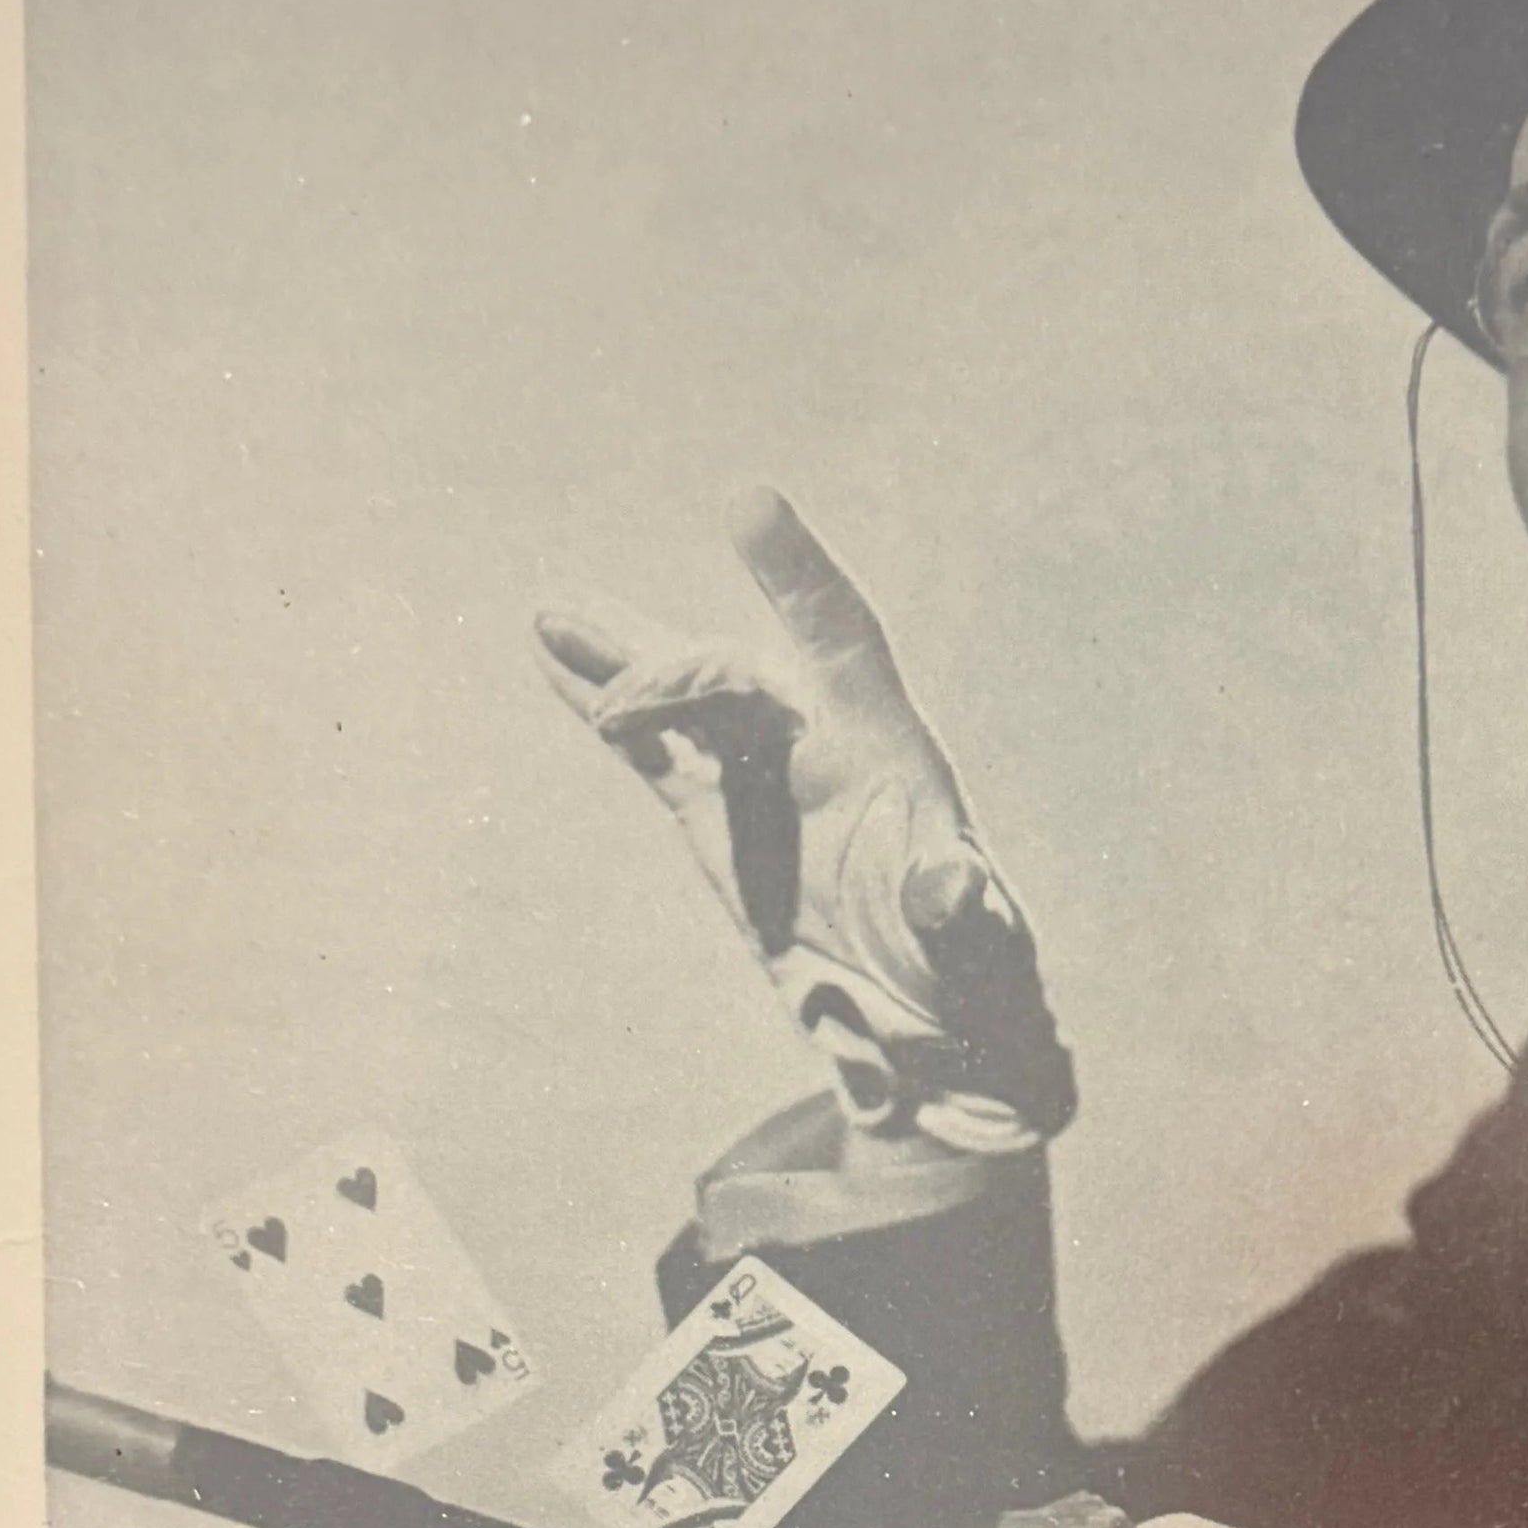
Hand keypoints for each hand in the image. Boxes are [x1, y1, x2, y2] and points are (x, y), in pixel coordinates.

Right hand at [536, 491, 1073, 1147]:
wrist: (933, 1025)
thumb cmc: (975, 977)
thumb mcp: (977, 949)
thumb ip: (961, 913)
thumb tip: (952, 889)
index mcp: (888, 750)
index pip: (840, 638)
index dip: (795, 576)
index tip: (747, 502)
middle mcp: (820, 741)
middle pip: (734, 675)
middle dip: (671, 666)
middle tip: (604, 671)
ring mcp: (762, 773)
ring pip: (682, 698)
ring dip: (618, 659)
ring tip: (550, 612)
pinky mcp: (718, 814)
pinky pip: (653, 749)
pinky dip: (605, 709)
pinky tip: (552, 658)